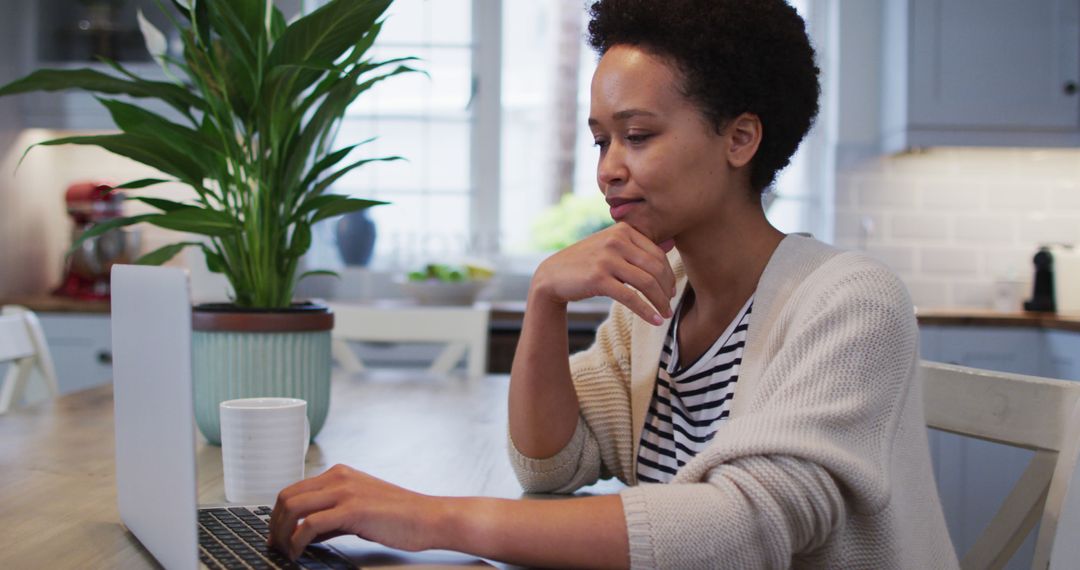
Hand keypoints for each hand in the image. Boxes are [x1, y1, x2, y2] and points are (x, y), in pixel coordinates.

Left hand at [268, 464, 442, 559]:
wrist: (428, 517)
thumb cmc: (399, 516)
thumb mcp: (359, 510)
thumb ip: (331, 518)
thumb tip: (304, 534)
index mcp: (340, 474)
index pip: (294, 490)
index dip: (277, 515)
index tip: (275, 534)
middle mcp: (339, 477)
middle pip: (287, 497)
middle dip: (274, 524)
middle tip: (276, 546)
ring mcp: (345, 491)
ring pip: (293, 507)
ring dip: (282, 533)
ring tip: (286, 552)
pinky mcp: (352, 509)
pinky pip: (310, 524)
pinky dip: (297, 541)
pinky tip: (300, 553)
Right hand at [532, 222, 675, 324]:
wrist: (553, 275)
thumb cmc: (586, 262)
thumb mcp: (611, 247)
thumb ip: (639, 245)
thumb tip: (672, 244)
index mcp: (623, 230)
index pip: (657, 254)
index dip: (669, 274)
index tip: (671, 290)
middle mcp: (616, 240)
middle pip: (655, 268)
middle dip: (667, 289)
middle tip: (670, 304)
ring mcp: (607, 258)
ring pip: (646, 282)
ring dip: (660, 302)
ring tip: (665, 315)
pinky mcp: (599, 278)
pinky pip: (630, 297)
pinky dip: (646, 311)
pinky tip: (654, 321)